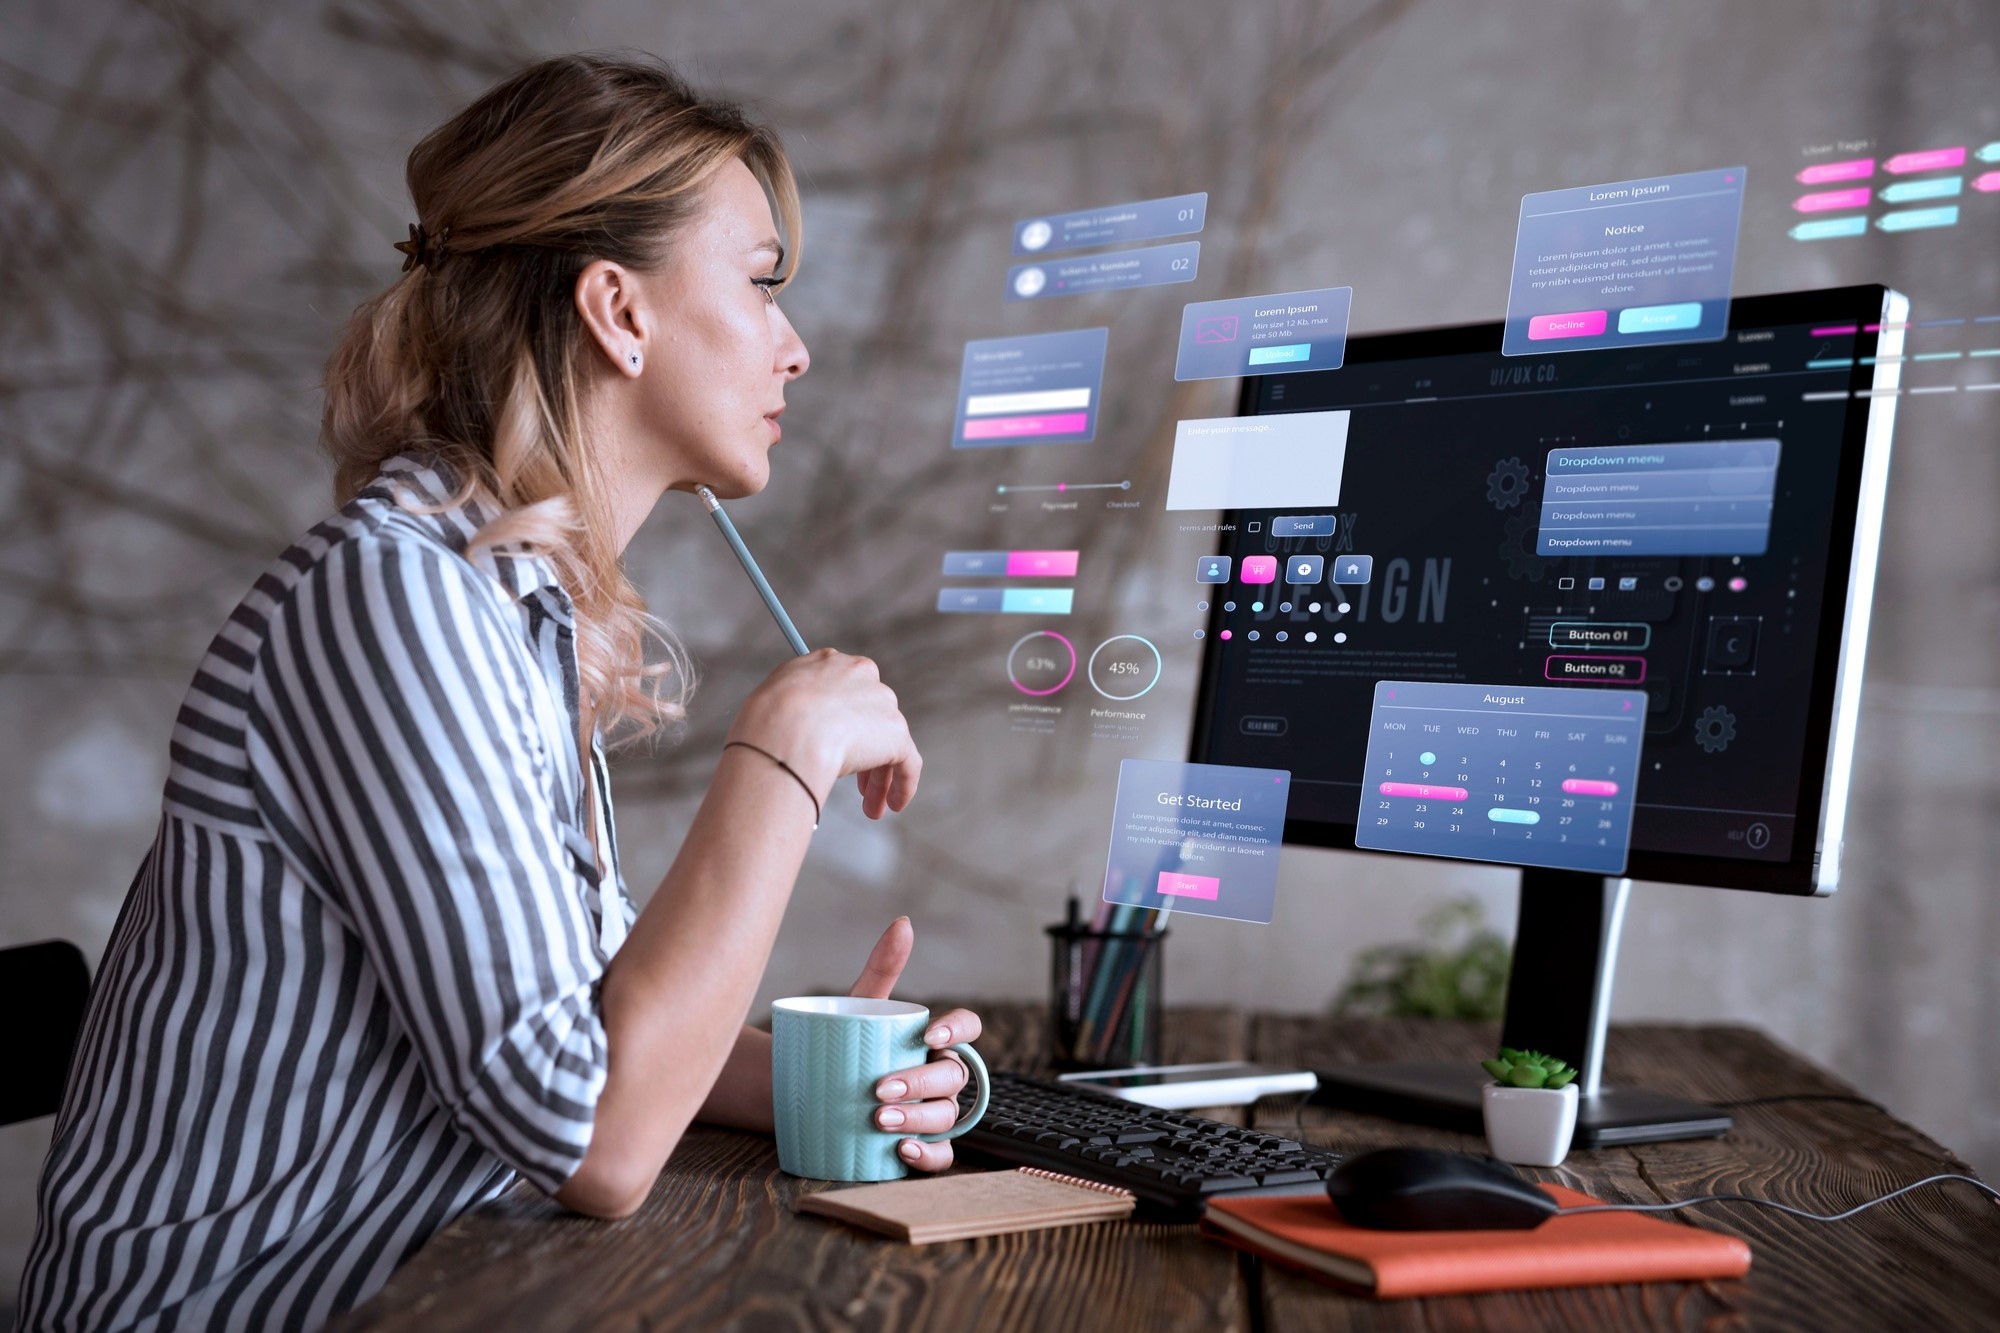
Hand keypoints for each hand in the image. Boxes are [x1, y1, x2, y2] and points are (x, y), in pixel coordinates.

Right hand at [730, 648, 920, 819]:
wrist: (783, 730)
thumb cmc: (764, 722)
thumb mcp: (773, 703)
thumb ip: (793, 709)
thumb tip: (798, 734)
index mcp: (828, 663)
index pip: (844, 692)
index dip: (841, 723)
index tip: (834, 746)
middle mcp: (860, 674)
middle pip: (870, 717)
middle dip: (864, 752)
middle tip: (855, 786)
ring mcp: (881, 702)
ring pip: (888, 743)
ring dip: (879, 778)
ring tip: (870, 809)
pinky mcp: (896, 732)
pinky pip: (908, 762)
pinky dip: (903, 784)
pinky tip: (893, 805)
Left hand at [847, 917, 981, 1172]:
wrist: (800, 1090)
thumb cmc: (840, 1045)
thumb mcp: (858, 1007)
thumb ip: (882, 968)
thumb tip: (903, 923)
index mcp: (934, 1039)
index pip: (968, 1027)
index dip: (959, 1028)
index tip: (929, 1032)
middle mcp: (939, 1076)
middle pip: (953, 1076)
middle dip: (921, 1081)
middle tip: (879, 1089)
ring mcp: (932, 1112)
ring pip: (946, 1115)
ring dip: (919, 1118)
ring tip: (879, 1119)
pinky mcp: (919, 1145)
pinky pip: (941, 1155)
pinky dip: (927, 1155)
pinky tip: (901, 1149)